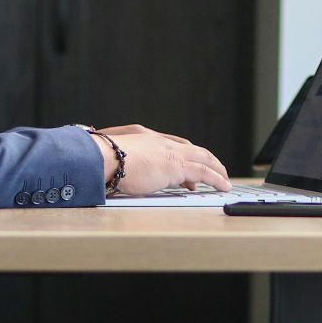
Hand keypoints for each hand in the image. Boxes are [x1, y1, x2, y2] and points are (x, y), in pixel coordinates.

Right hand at [90, 125, 230, 195]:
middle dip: (204, 159)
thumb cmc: (97, 160)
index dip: (182, 154)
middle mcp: (159, 141)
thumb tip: (112, 174)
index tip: (187, 168)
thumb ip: (116, 163)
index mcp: (143, 137)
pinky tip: (223, 185)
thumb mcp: (108, 159)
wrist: (100, 158)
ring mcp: (169, 152)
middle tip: (213, 170)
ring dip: (216, 168)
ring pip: (202, 157)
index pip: (170, 144)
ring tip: (224, 179)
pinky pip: (204, 172)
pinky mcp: (176, 166)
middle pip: (190, 148)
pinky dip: (217, 178)